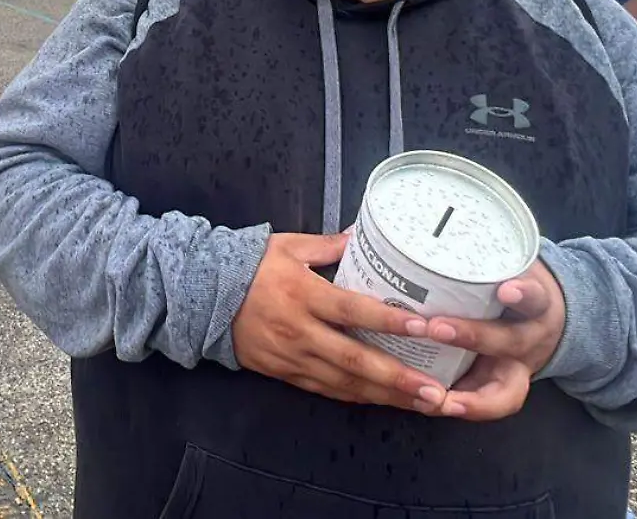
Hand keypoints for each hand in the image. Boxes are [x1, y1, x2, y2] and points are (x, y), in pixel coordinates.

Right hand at [231, 232, 446, 411]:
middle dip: (398, 377)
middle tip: (435, 392)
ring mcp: (291, 357)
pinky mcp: (284, 373)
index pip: (354, 310)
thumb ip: (330, 244)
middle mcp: (300, 330)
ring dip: (385, 395)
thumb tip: (365, 232)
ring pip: (345, 382)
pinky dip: (356, 396)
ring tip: (422, 404)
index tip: (425, 328)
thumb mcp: (288, 246)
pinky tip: (383, 401)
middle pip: (355, 358)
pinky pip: (326, 390)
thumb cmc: (249, 266)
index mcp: (303, 293)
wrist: (201, 297)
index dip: (390, 321)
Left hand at [424, 260, 565, 419]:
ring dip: (471, 398)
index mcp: (535, 303)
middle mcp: (530, 339)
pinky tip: (429, 405)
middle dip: (473, 336)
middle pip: (510, 342)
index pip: (535, 295)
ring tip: (440, 400)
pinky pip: (487, 406)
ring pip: (505, 392)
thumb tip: (411, 223)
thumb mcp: (509, 264)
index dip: (523, 294)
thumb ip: (475, 253)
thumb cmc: (513, 284)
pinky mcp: (502, 389)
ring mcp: (518, 369)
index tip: (505, 289)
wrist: (550, 321)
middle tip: (436, 328)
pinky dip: (462, 408)